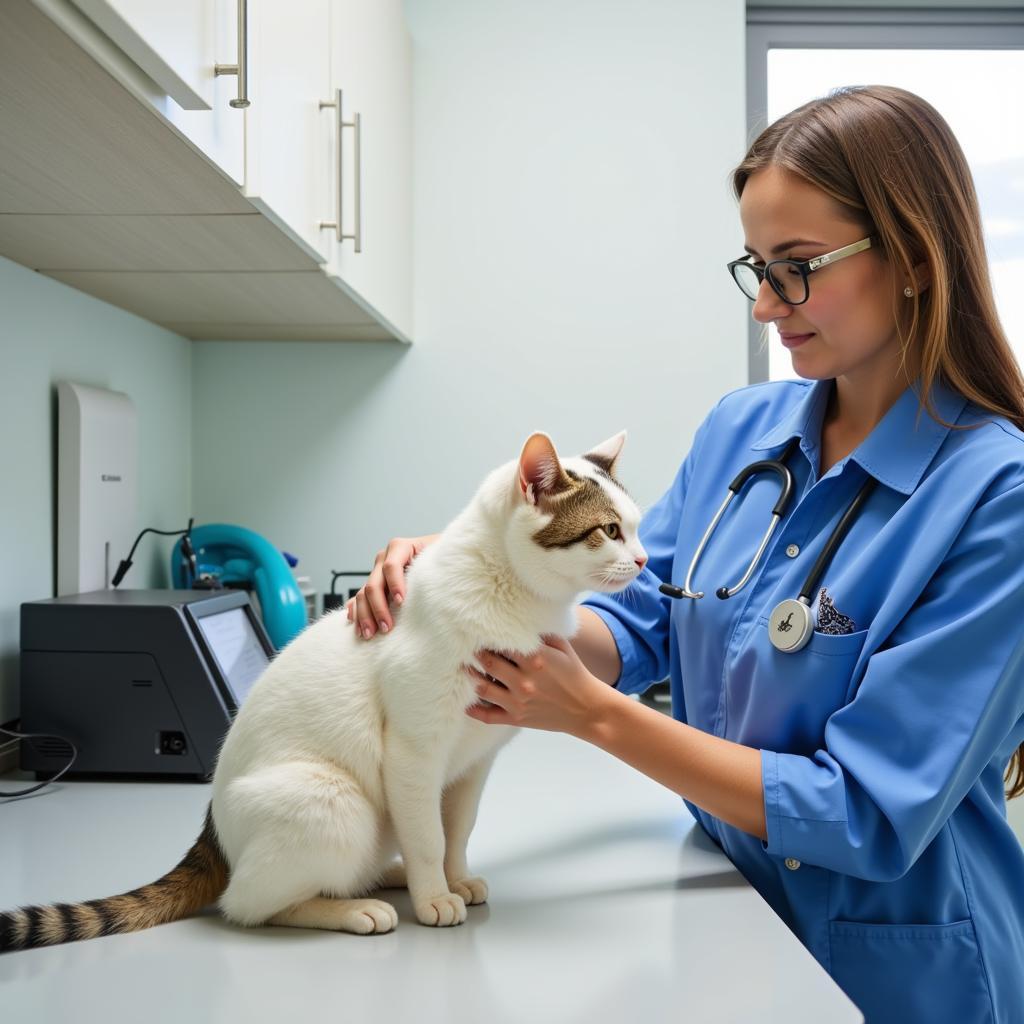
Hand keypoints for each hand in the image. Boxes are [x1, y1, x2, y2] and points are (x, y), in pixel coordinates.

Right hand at [346, 534, 438, 638]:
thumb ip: (444, 565)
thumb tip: (448, 591)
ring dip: (364, 614)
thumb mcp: (443, 558)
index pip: (392, 565)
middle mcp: (385, 557)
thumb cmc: (444, 558)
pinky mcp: (373, 584)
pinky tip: (355, 624)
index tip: (401, 602)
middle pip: (374, 583)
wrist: (439, 557)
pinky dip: (356, 611)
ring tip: (370, 634)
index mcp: (401, 547)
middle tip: (386, 627)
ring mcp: (376, 571)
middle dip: (378, 607)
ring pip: (363, 593)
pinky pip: (358, 598)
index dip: (395, 584)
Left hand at [464, 636, 612, 735]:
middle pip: (488, 662)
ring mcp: (518, 701)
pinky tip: (464, 700)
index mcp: (536, 659)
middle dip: (474, 652)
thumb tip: (520, 616)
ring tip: (462, 667)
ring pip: (482, 687)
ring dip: (469, 676)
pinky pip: (487, 716)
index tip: (479, 628)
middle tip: (464, 644)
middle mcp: (524, 680)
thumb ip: (541, 633)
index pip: (503, 642)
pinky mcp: (516, 718)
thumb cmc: (574, 674)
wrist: (587, 709)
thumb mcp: (562, 647)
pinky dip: (472, 709)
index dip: (489, 635)